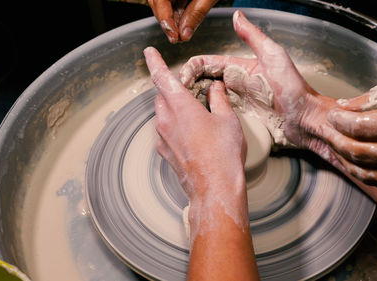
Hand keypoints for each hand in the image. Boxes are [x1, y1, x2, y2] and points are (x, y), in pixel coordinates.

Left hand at [144, 46, 245, 200]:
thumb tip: (215, 88)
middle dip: (171, 89)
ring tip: (196, 115)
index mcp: (180, 106)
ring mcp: (163, 139)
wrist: (215, 188)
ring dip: (174, 109)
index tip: (149, 53)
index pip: (161, 77)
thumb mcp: (227, 119)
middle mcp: (166, 121)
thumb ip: (218, 99)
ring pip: (163, 115)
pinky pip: (166, 132)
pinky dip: (175, 127)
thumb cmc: (223, 154)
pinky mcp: (165, 153)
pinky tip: (194, 135)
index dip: (154, 62)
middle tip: (189, 90)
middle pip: (161, 96)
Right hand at [148, 0, 217, 42]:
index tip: (174, 37)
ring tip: (182, 34)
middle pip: (157, 2)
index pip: (159, 1)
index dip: (165, 21)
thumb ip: (196, 13)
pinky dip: (178, 11)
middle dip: (167, 22)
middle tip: (178, 39)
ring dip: (173, 19)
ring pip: (164, 3)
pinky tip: (185, 23)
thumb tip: (185, 35)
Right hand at [179, 10, 334, 147]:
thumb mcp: (273, 56)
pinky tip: (197, 116)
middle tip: (178, 94)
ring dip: (193, 98)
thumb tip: (237, 16)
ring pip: (207, 95)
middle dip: (187, 84)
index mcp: (240, 66)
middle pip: (203, 79)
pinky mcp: (241, 115)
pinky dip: (205, 111)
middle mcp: (237, 81)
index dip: (191, 68)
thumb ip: (253, 36)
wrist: (304, 118)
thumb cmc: (294, 88)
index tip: (183, 78)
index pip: (207, 63)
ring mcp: (238, 99)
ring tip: (182, 106)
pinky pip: (217, 110)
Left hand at [326, 78, 376, 192]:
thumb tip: (345, 107)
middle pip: (361, 153)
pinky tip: (357, 164)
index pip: (362, 128)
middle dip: (337, 141)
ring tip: (337, 148)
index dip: (341, 121)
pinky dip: (366, 175)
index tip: (333, 116)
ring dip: (347, 161)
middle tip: (329, 132)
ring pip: (370, 175)